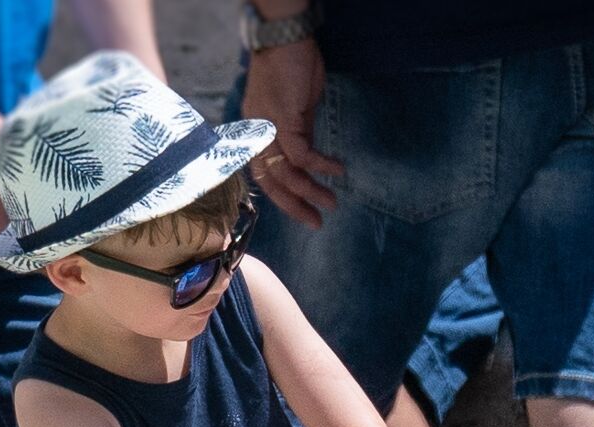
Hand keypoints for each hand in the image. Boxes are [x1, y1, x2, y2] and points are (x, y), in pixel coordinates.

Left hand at [242, 39, 343, 227]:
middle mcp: (255, 133)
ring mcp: (267, 127)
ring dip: (310, 191)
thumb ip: (301, 133)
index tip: (304, 210)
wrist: (285, 36)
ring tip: (332, 203)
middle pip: (270, 181)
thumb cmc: (292, 67)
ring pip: (286, 172)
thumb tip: (311, 160)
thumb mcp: (297, 108)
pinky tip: (338, 171)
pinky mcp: (284, 119)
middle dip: (294, 206)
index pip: (264, 174)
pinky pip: (301, 154)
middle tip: (317, 223)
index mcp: (255, 131)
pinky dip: (320, 166)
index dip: (282, 196)